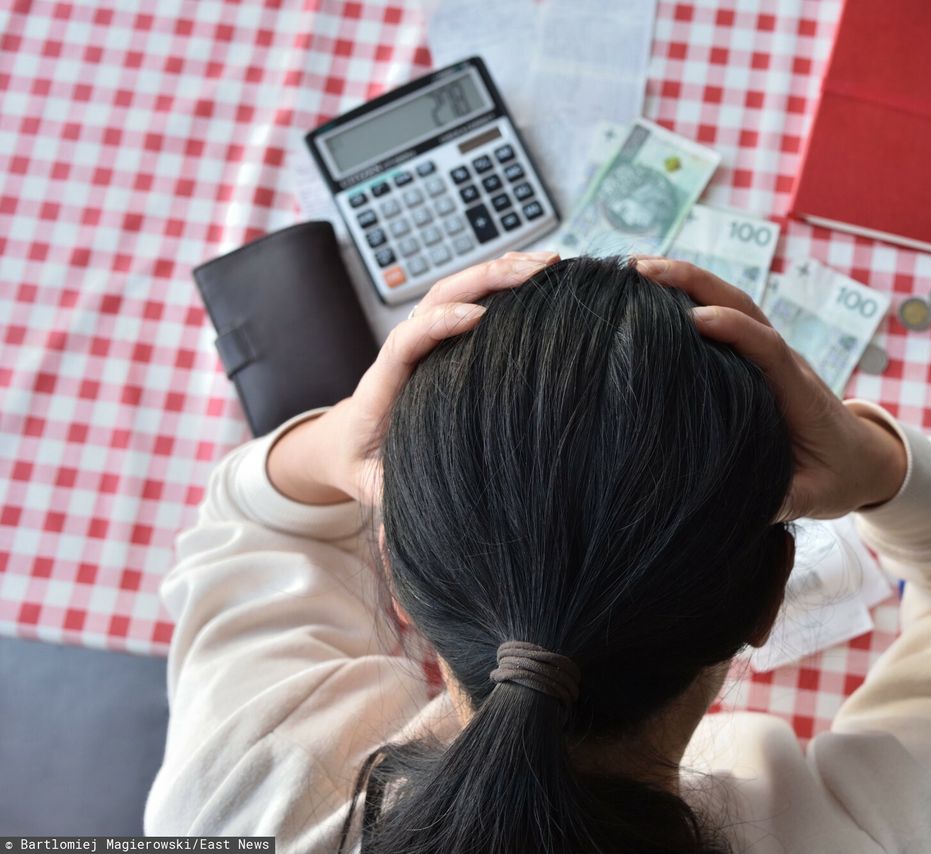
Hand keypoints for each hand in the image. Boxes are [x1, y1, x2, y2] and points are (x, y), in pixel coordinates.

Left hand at [270, 251, 557, 506]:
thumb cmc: (370, 469)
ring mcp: (425, 338)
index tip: (475, 318)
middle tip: (534, 272)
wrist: (345, 444)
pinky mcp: (444, 335)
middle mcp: (405, 351)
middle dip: (486, 278)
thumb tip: (398, 556)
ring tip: (548, 265)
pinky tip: (541, 278)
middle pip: (438, 296)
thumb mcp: (377, 494)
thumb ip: (389, 514)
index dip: (436, 323)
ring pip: (457, 287)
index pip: (406, 341)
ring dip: (500, 271)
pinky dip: (503, 283)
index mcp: (385, 386)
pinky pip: (470, 297)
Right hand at [633, 257, 906, 520]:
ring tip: (635, 270)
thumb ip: (786, 499)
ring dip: (686, 281)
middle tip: (641, 271)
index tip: (695, 319)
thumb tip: (748, 505)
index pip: (769, 349)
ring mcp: (769, 354)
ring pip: (731, 302)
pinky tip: (651, 292)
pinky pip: (724, 315)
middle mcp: (784, 362)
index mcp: (800, 393)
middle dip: (694, 283)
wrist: (862, 458)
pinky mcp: (755, 355)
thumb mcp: (817, 497)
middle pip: (744, 306)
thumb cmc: (837, 476)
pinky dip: (689, 296)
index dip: (735, 330)